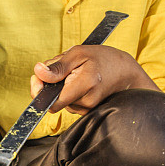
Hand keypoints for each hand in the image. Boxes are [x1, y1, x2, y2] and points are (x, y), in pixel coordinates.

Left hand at [29, 45, 158, 114]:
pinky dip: (69, 92)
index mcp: (85, 85)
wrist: (126, 72)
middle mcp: (87, 102)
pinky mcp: (87, 111)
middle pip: (54, 100)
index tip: (38, 78)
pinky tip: (80, 82)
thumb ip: (57, 66)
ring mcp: (88, 109)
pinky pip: (68, 102)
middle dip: (52, 83)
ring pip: (61, 100)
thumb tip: (38, 72)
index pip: (52, 103)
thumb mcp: (79, 53)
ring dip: (62, 87)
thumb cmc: (103, 59)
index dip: (39, 92)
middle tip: (65, 68)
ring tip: (76, 74)